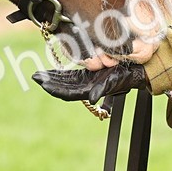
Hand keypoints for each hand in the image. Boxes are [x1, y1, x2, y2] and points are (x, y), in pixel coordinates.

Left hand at [31, 61, 149, 102]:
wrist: (138, 71)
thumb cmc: (127, 76)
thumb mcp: (116, 81)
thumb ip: (103, 90)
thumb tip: (91, 100)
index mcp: (90, 89)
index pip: (66, 92)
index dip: (52, 88)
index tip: (39, 82)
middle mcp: (86, 86)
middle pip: (62, 87)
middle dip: (48, 82)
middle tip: (34, 76)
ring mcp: (87, 81)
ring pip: (65, 82)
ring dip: (52, 78)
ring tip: (39, 74)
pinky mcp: (89, 75)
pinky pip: (71, 76)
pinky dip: (61, 74)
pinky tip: (54, 71)